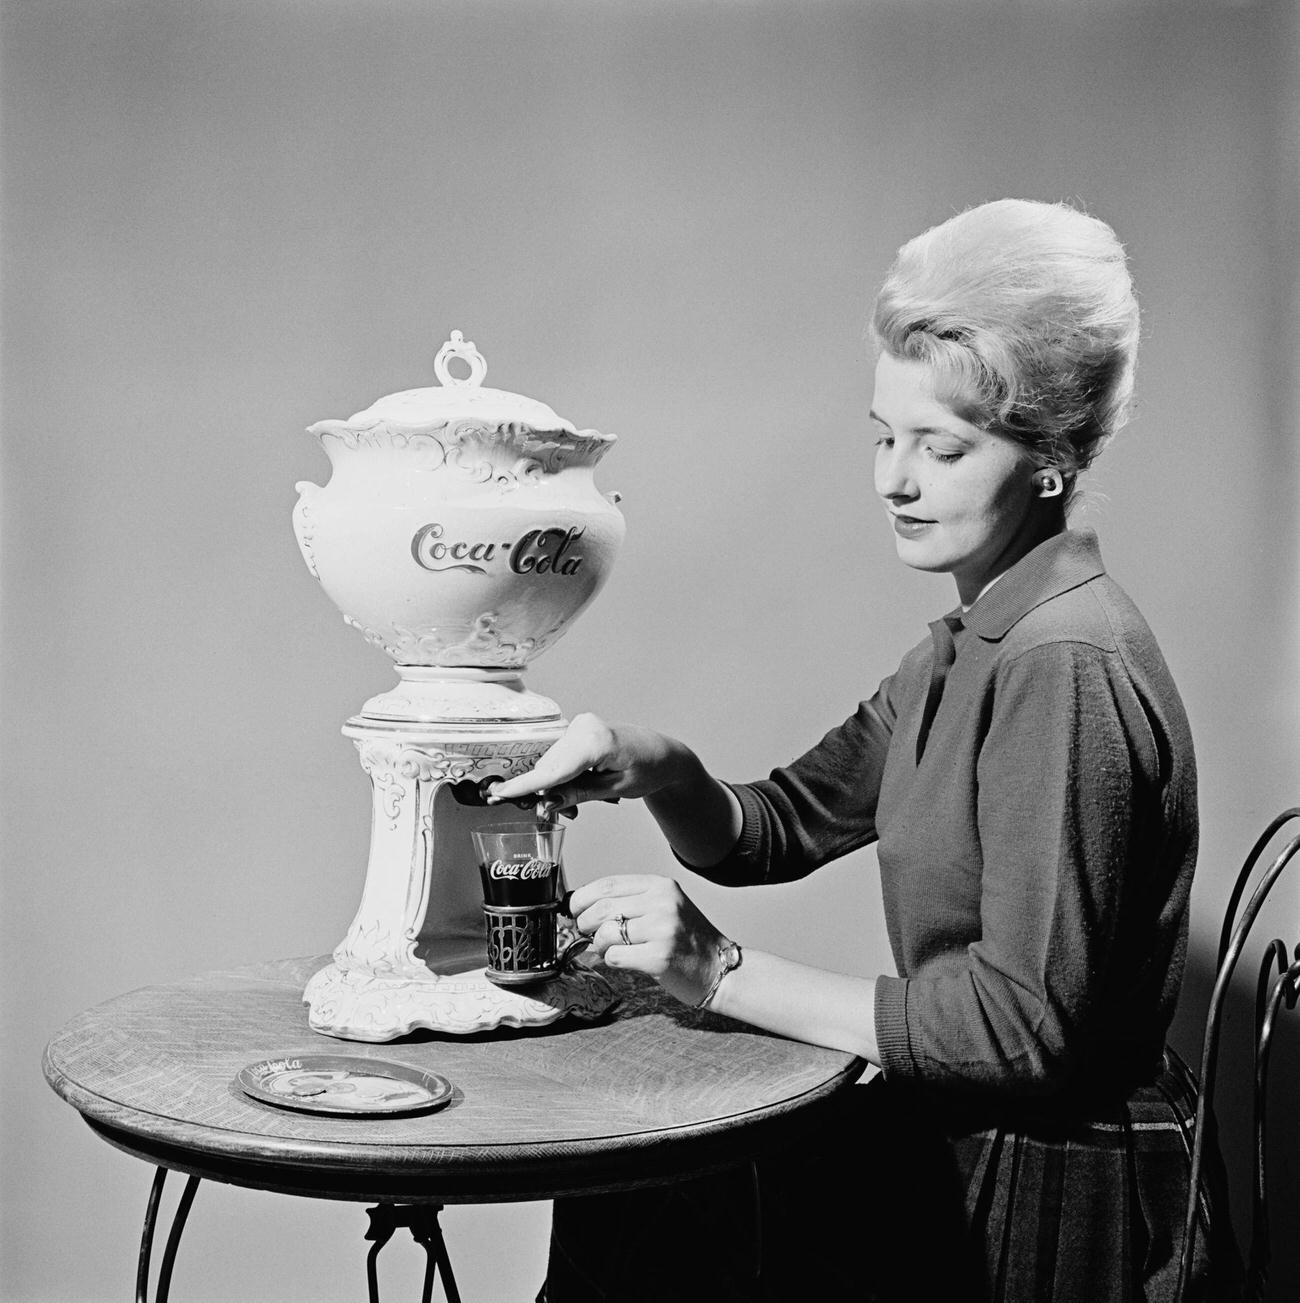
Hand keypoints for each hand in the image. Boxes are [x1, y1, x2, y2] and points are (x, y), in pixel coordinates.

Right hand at [486, 714, 691, 814]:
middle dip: (549, 795)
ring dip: (557, 787)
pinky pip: (559, 757)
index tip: (498, 795)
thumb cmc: (648, 769)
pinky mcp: (578, 729)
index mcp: (596, 740)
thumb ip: (579, 794)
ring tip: (578, 805)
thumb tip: (547, 803)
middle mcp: (584, 727)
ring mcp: (579, 725)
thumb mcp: (615, 789)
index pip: (553, 769)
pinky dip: (563, 776)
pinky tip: (578, 788)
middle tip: (567, 815)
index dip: (525, 785)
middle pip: (549, 768)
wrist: (664, 754)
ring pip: (552, 764)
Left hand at [568, 874, 724, 1007]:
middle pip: (603, 908)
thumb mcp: (665, 907)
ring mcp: (662, 930)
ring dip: (598, 944)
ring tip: (608, 948)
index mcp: (661, 886)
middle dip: (585, 922)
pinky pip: (615, 956)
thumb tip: (586, 907)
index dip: (583, 897)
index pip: (609, 885)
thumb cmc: (688, 940)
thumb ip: (631, 902)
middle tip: (586, 932)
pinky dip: (610, 960)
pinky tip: (623, 960)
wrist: (718, 968)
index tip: (574, 908)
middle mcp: (663, 903)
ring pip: (605, 933)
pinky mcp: (659, 957)